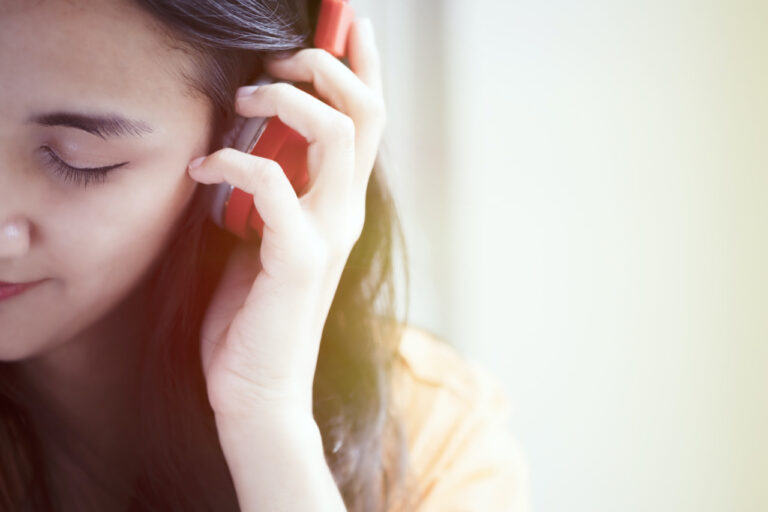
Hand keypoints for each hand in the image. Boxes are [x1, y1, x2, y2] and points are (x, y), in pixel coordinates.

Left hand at [186, 18, 384, 422]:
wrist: (259, 389)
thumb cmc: (256, 312)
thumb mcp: (268, 236)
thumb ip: (276, 191)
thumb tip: (255, 139)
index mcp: (341, 205)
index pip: (369, 123)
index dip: (365, 67)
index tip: (349, 25)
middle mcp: (346, 213)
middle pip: (366, 114)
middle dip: (328, 65)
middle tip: (283, 56)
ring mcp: (328, 234)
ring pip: (334, 134)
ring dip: (285, 99)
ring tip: (245, 93)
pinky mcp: (298, 258)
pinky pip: (273, 184)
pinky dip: (234, 159)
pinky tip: (203, 164)